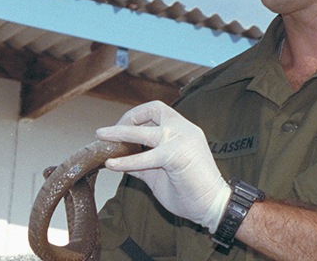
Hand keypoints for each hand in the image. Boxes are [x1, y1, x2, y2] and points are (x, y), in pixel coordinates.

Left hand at [96, 101, 230, 232]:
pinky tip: (112, 164)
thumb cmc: (191, 190)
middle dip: (127, 117)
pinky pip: (144, 157)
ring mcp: (181, 140)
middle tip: (109, 132)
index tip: (121, 129)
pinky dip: (126, 160)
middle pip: (152, 109)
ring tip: (101, 137)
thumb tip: (119, 160)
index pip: (157, 110)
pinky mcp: (175, 156)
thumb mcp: (161, 172)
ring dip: (119, 133)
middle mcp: (184, 129)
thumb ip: (142, 163)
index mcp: (183, 130)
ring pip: (144, 130)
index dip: (137, 115)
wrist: (215, 206)